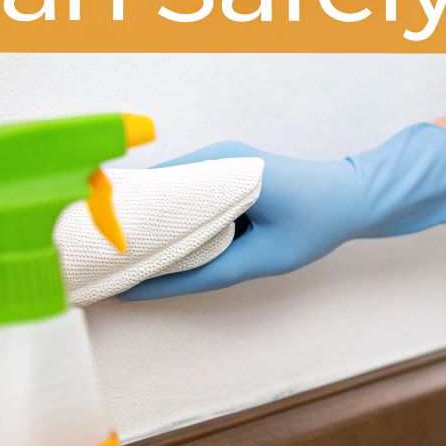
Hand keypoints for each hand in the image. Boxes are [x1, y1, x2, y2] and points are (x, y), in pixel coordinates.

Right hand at [120, 123, 445, 298]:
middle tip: (95, 257)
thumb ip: (200, 276)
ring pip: (166, 192)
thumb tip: (143, 291)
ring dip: (147, 221)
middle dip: (126, 222)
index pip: (154, 188)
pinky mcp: (223, 170)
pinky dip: (168, 217)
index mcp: (225, 167)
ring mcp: (218, 159)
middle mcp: (215, 154)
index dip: (121, 218)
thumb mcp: (259, 259)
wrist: (353, 197)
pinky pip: (183, 193)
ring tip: (118, 255)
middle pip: (152, 188)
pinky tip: (155, 245)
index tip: (93, 247)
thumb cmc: (315, 224)